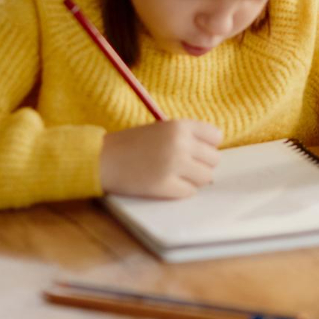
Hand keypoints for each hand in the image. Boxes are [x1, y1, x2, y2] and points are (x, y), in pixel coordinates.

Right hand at [99, 119, 221, 197]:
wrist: (102, 159)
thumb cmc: (131, 144)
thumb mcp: (161, 129)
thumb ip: (186, 137)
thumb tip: (212, 155)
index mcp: (180, 126)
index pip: (216, 136)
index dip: (207, 146)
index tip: (195, 151)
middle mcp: (181, 143)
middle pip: (214, 160)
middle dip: (201, 164)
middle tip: (183, 167)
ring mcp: (174, 165)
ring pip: (206, 178)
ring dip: (193, 179)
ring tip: (175, 176)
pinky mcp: (165, 185)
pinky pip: (189, 192)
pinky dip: (181, 191)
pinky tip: (166, 184)